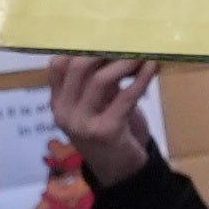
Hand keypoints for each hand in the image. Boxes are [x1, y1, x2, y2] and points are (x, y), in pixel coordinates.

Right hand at [50, 52, 159, 185]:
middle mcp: (65, 112)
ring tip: (140, 53)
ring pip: (100, 79)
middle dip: (102, 50)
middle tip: (124, 41)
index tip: (102, 36)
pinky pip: (126, 96)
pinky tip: (151, 67)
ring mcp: (83, 123)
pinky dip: (141, 78)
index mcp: (58, 104)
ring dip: (124, 62)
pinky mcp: (107, 130)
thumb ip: (97, 83)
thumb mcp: (96, 106)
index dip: (79, 48)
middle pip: (77, 68)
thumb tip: (114, 45)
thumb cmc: (109, 132)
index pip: (57, 66)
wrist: (120, 172)